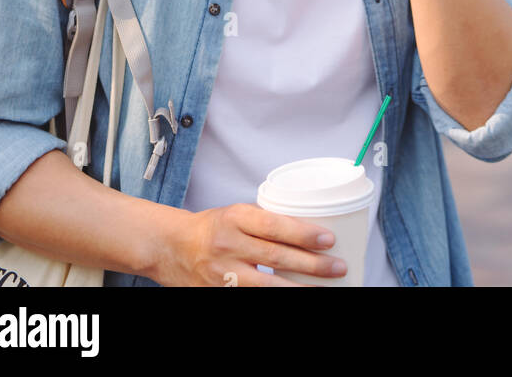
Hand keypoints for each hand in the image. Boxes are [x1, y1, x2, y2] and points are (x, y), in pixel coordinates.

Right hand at [153, 202, 347, 286]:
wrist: (173, 247)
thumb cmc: (213, 227)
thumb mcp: (236, 214)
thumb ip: (265, 222)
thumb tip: (308, 232)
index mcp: (235, 217)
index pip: (273, 225)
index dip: (302, 233)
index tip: (328, 238)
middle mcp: (228, 245)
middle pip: (275, 257)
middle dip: (310, 264)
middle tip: (338, 267)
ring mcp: (223, 273)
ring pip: (266, 285)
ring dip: (298, 288)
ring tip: (324, 288)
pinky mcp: (220, 292)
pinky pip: (252, 296)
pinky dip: (275, 297)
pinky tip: (295, 295)